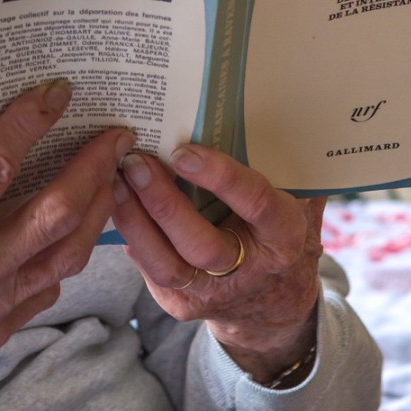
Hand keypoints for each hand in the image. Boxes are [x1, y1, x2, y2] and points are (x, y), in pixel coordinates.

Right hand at [0, 81, 131, 410]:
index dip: (28, 123)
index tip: (52, 93)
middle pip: (58, 211)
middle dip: (93, 165)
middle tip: (116, 132)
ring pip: (68, 253)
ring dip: (97, 209)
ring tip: (110, 176)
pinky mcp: (0, 328)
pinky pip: (49, 287)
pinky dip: (66, 254)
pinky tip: (69, 232)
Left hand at [111, 143, 324, 385]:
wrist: (272, 302)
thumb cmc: (277, 231)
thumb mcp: (295, 199)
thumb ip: (283, 164)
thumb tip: (264, 106)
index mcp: (284, 236)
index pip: (255, 203)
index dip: (220, 177)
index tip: (183, 151)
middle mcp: (250, 270)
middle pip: (201, 244)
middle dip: (163, 203)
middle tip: (135, 163)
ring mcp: (214, 294)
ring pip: (167, 266)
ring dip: (136, 221)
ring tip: (115, 182)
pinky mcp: (184, 304)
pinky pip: (151, 272)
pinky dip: (132, 238)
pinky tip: (115, 206)